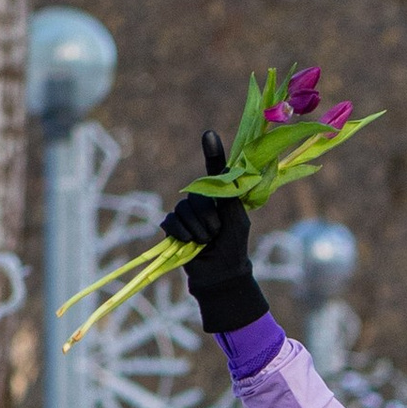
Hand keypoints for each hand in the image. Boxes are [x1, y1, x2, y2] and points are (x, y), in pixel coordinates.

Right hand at [158, 130, 267, 337]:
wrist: (221, 273)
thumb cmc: (233, 244)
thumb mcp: (235, 216)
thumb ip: (228, 190)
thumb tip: (226, 166)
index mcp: (219, 195)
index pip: (214, 170)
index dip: (212, 152)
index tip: (210, 134)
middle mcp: (201, 200)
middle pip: (195, 196)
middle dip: (208, 218)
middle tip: (216, 234)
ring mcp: (186, 213)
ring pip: (183, 210)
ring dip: (197, 230)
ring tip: (206, 241)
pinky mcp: (174, 227)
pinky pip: (171, 222)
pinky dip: (182, 234)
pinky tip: (190, 243)